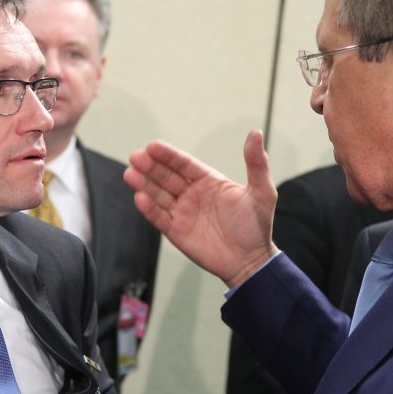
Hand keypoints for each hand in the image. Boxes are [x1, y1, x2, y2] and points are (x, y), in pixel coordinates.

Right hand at [123, 129, 278, 287]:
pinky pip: (159, 217)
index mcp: (208, 181)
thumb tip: (256, 132)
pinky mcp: (176, 231)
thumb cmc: (257, 225)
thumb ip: (256, 163)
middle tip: (136, 157)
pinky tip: (139, 197)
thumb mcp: (262, 191)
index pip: (184, 164)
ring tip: (130, 174)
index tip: (153, 146)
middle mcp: (191, 193)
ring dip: (144, 184)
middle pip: (166, 176)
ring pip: (158, 194)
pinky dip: (148, 208)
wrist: (251, 261)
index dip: (168, 155)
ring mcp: (182, 212)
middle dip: (150, 166)